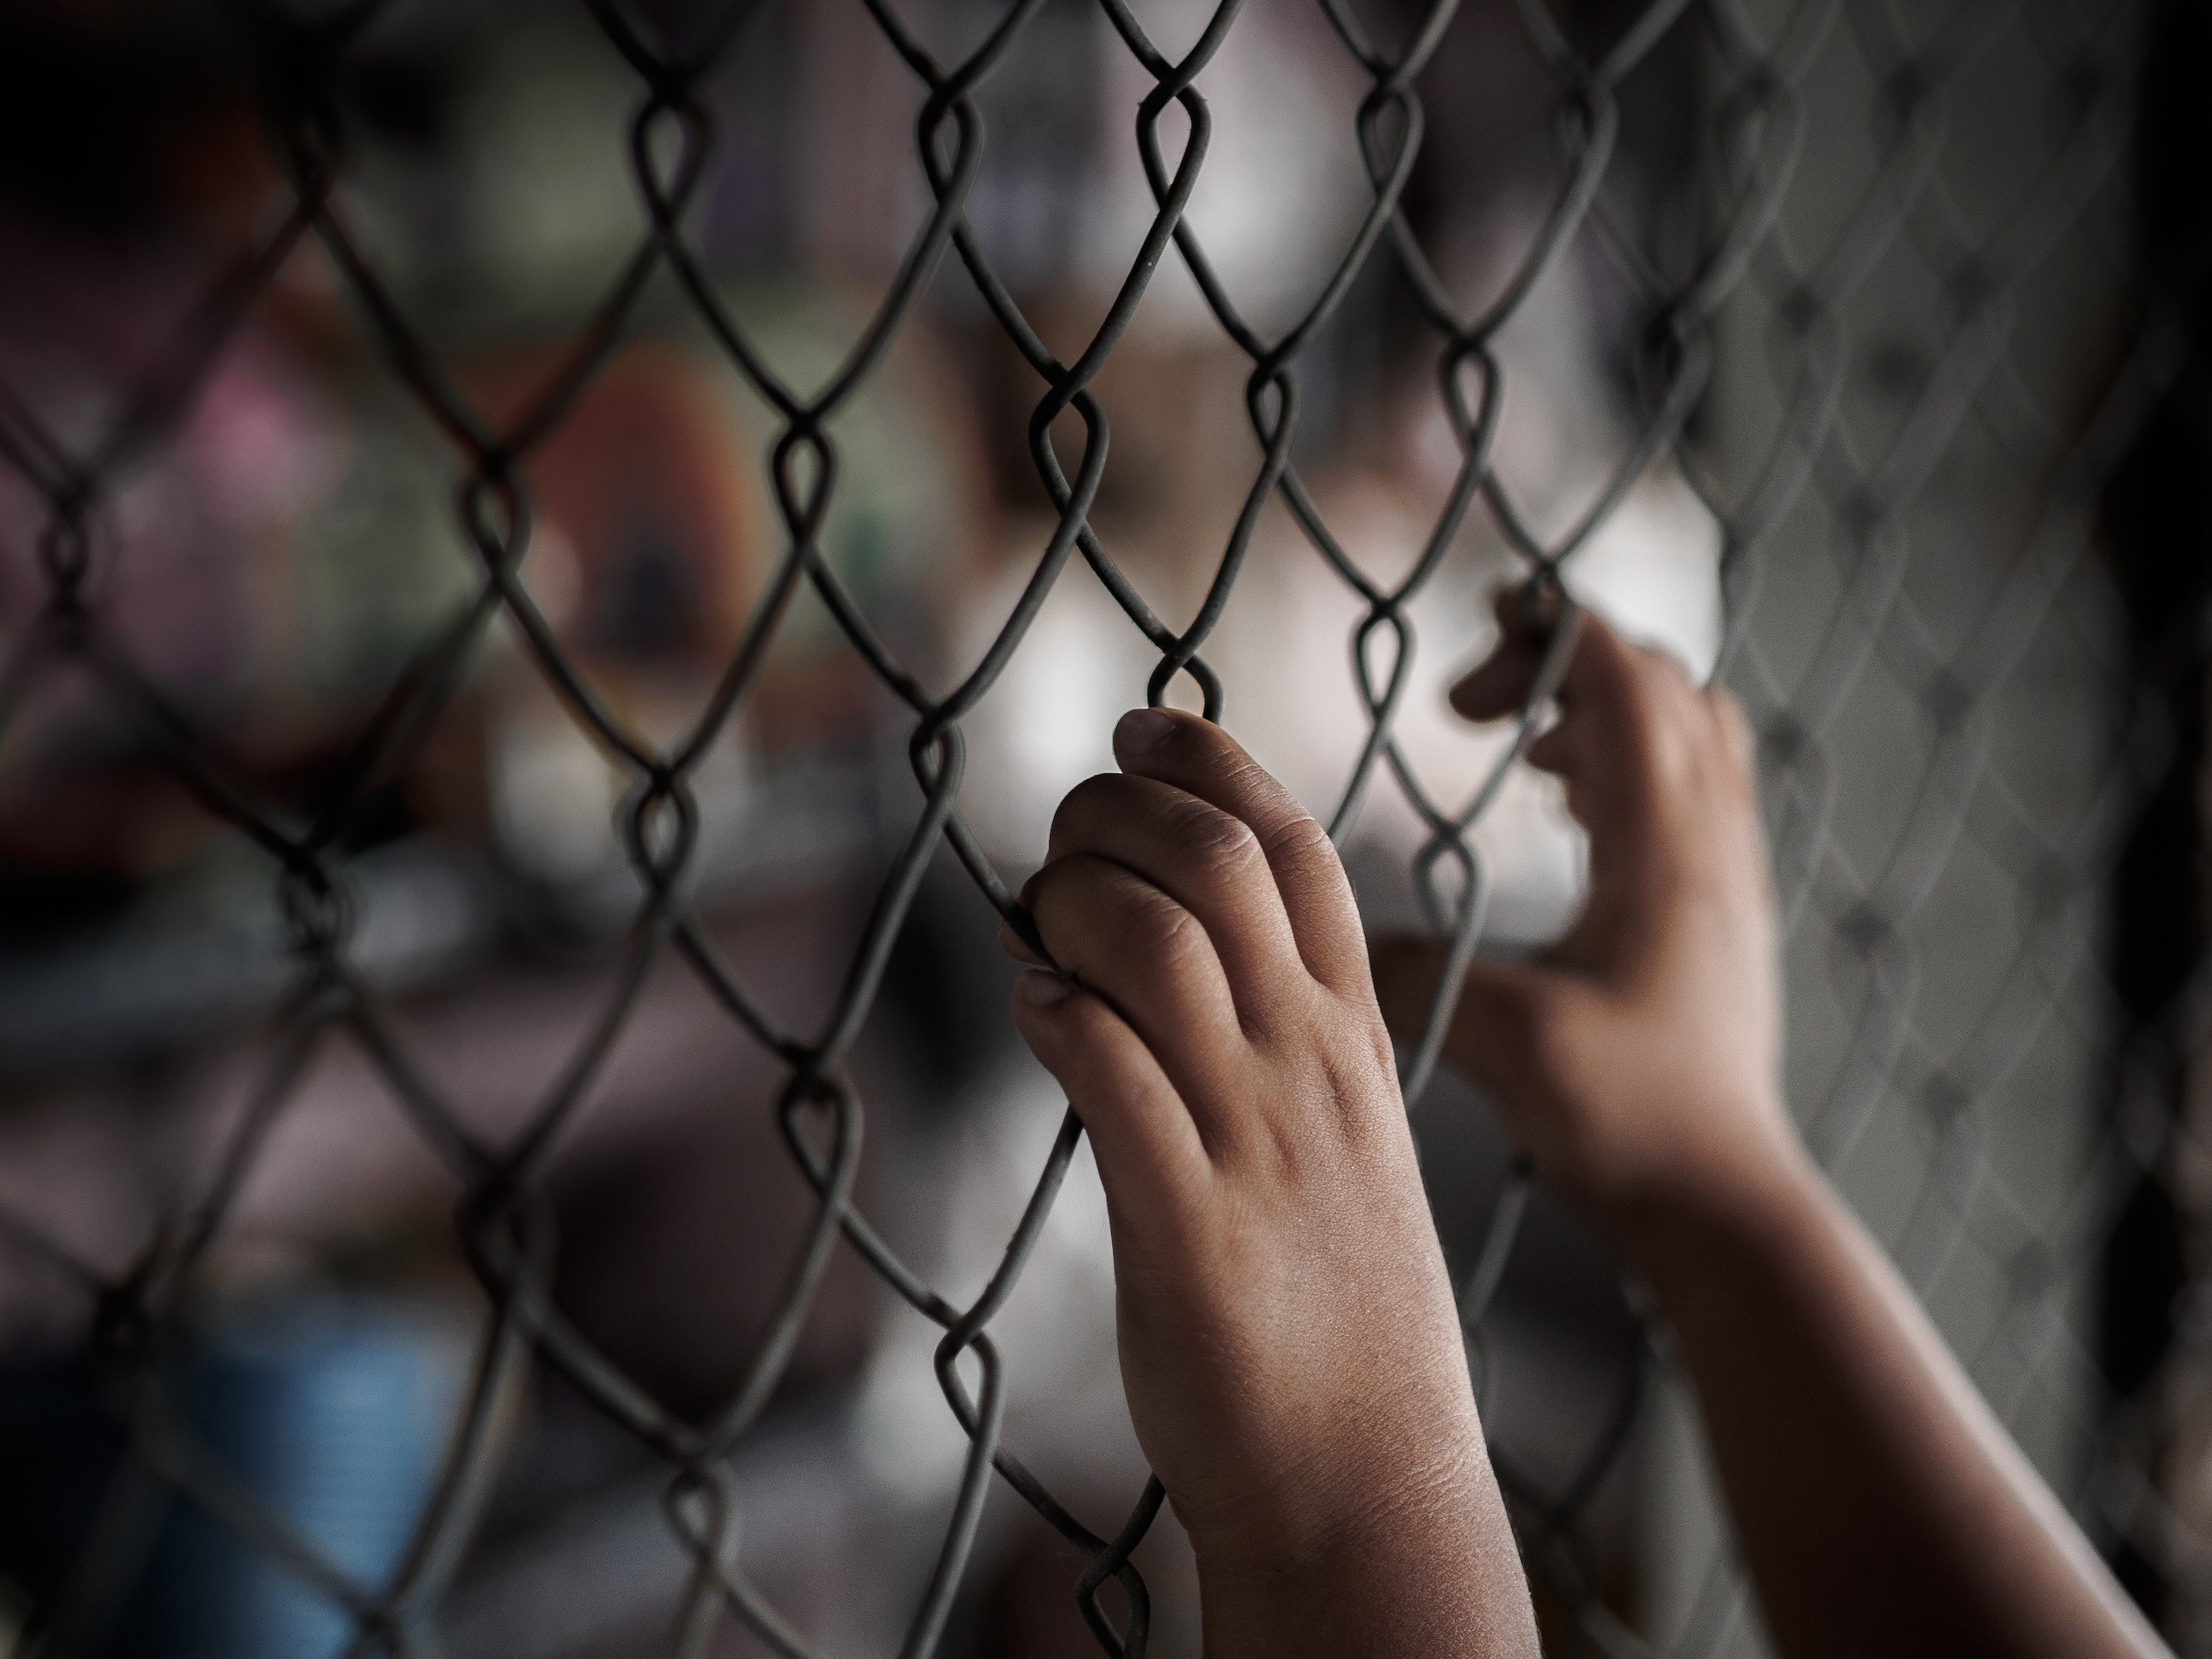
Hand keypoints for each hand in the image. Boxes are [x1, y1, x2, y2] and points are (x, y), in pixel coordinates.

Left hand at [1006, 708, 1533, 1655]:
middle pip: (1220, 863)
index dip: (1213, 764)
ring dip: (1074, 900)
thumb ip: (1253, 1050)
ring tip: (1036, 920)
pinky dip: (1055, 1012)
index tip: (1142, 727)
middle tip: (1062, 830)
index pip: (1298, 847)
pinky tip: (1031, 1005)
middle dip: (1120, 811)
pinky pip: (1112, 1073)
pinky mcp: (1190, 1227)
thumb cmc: (1335, 1309)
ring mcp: (1259, 1142)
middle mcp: (1314, 1070)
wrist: (1369, 1482)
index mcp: (1355, 1042)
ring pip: (1161, 946)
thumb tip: (1120, 964)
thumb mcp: (1328, 1150)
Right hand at [1371, 596, 1800, 1241]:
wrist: (1721, 1201)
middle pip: (1660, 682)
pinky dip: (1629, 766)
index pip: (1622, 676)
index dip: (1545, 636)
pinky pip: (1693, 786)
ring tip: (1525, 755)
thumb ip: (1414, 976)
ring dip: (1604, 712)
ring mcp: (1727, 875)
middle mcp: (1710, 842)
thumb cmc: (1627, 1121)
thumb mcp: (1507, 1043)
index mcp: (1663, 846)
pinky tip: (1565, 822)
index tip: (1464, 666)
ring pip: (1687, 729)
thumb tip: (1334, 938)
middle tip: (1474, 709)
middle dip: (1563, 665)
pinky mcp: (1722, 911)